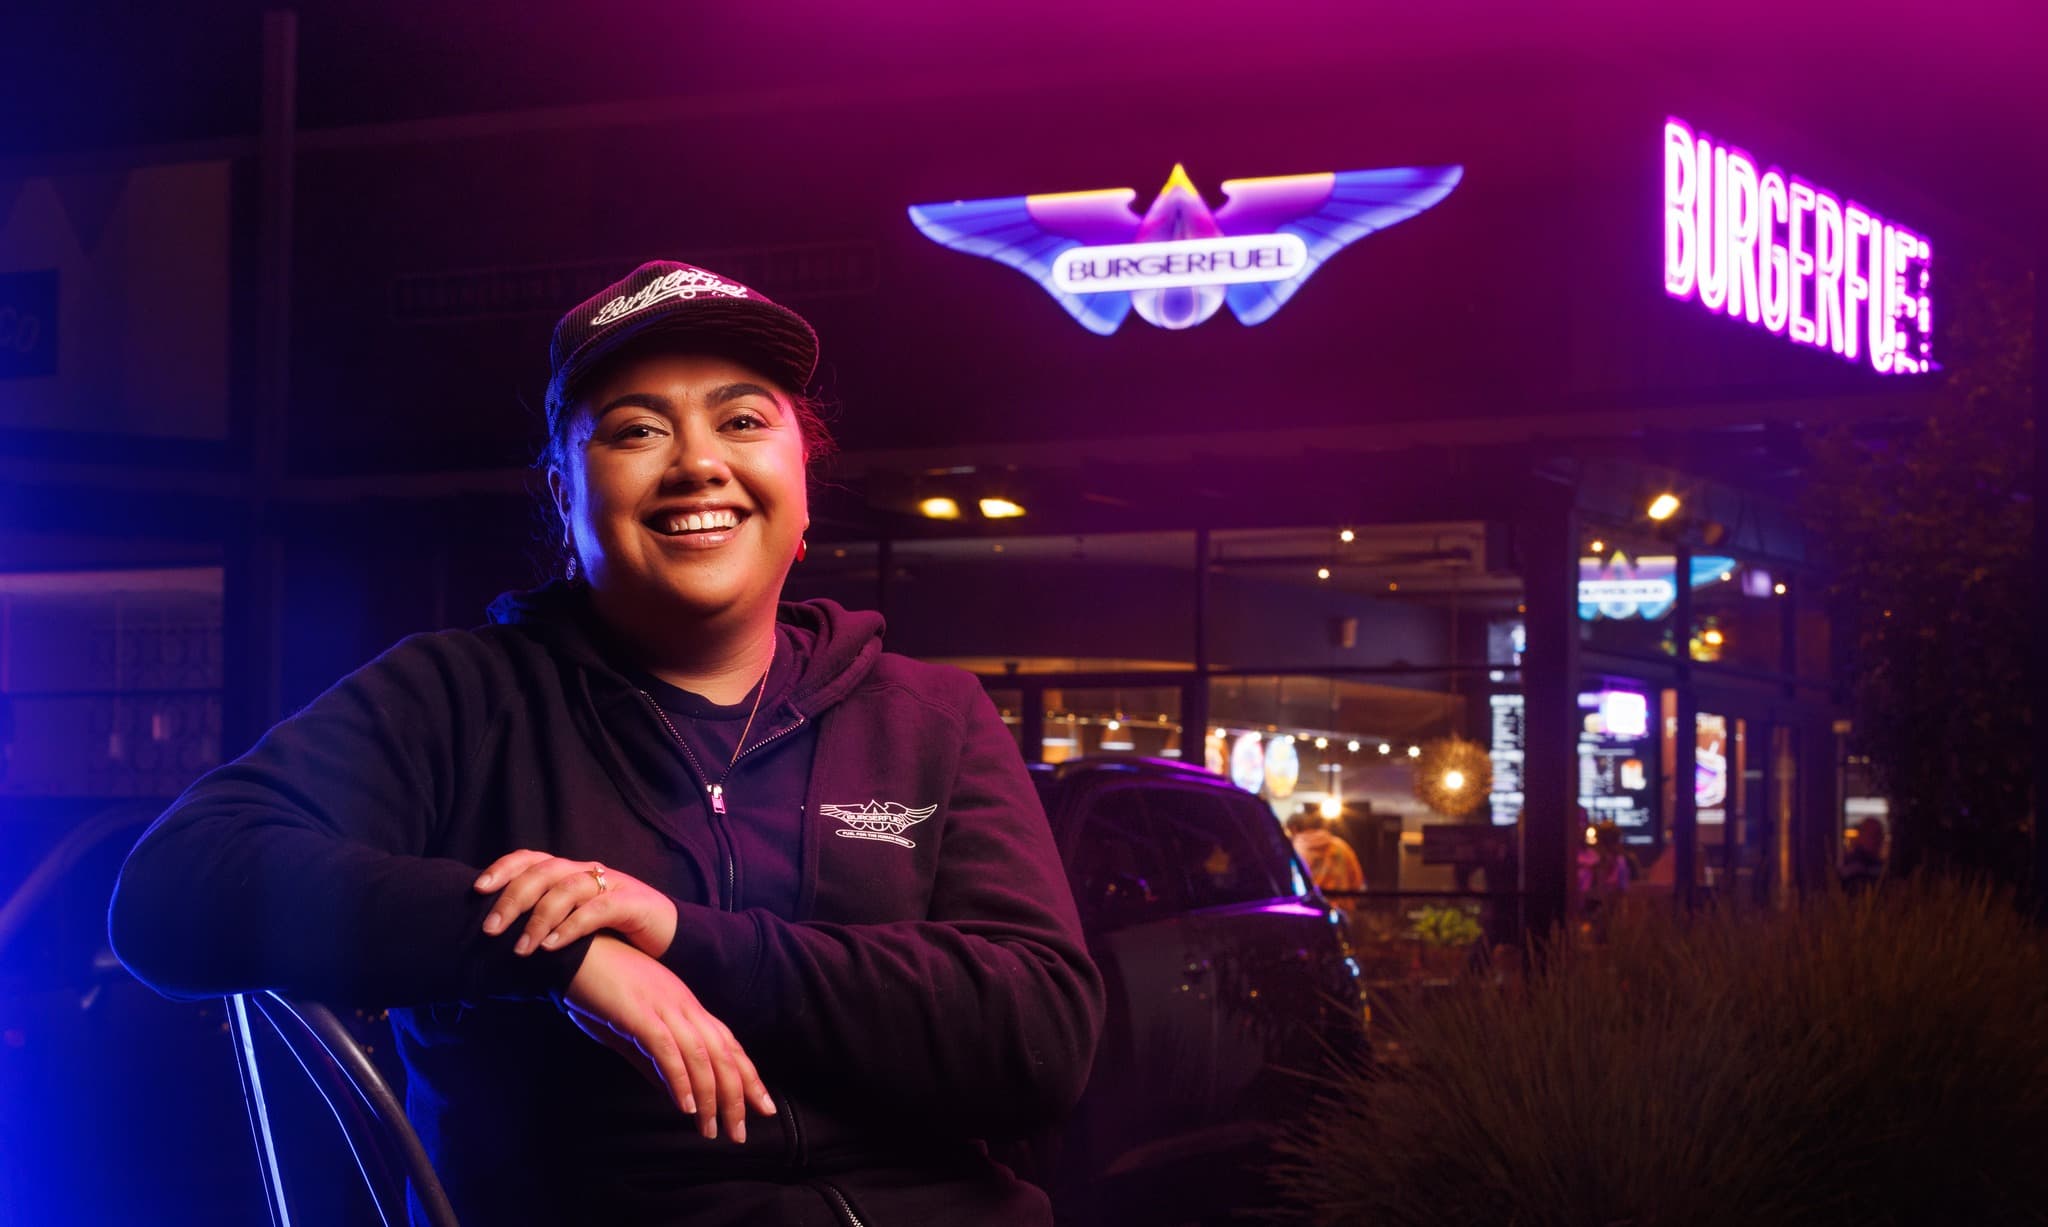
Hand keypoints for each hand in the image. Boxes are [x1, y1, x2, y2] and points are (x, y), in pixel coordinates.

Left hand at [475, 849, 677, 958]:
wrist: (670, 935)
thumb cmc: (615, 931)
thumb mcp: (575, 920)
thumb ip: (545, 919)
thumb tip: (500, 935)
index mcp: (571, 872)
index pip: (531, 859)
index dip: (503, 868)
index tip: (477, 889)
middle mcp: (588, 872)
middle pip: (543, 872)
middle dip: (512, 899)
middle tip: (490, 929)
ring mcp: (611, 885)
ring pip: (567, 889)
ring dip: (539, 919)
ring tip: (522, 948)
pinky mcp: (631, 903)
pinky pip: (596, 910)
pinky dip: (571, 927)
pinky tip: (552, 945)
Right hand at [565, 935, 774, 1141]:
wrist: (571, 951)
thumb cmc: (598, 987)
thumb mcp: (630, 1029)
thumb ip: (652, 1060)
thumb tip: (674, 1093)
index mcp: (684, 1005)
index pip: (726, 1044)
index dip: (747, 1075)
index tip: (762, 1106)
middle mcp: (682, 1004)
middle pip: (722, 1052)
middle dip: (737, 1095)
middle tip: (740, 1132)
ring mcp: (662, 1007)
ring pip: (700, 1054)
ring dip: (710, 1096)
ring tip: (713, 1129)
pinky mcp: (638, 1012)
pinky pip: (667, 1048)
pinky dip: (680, 1078)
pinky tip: (685, 1106)